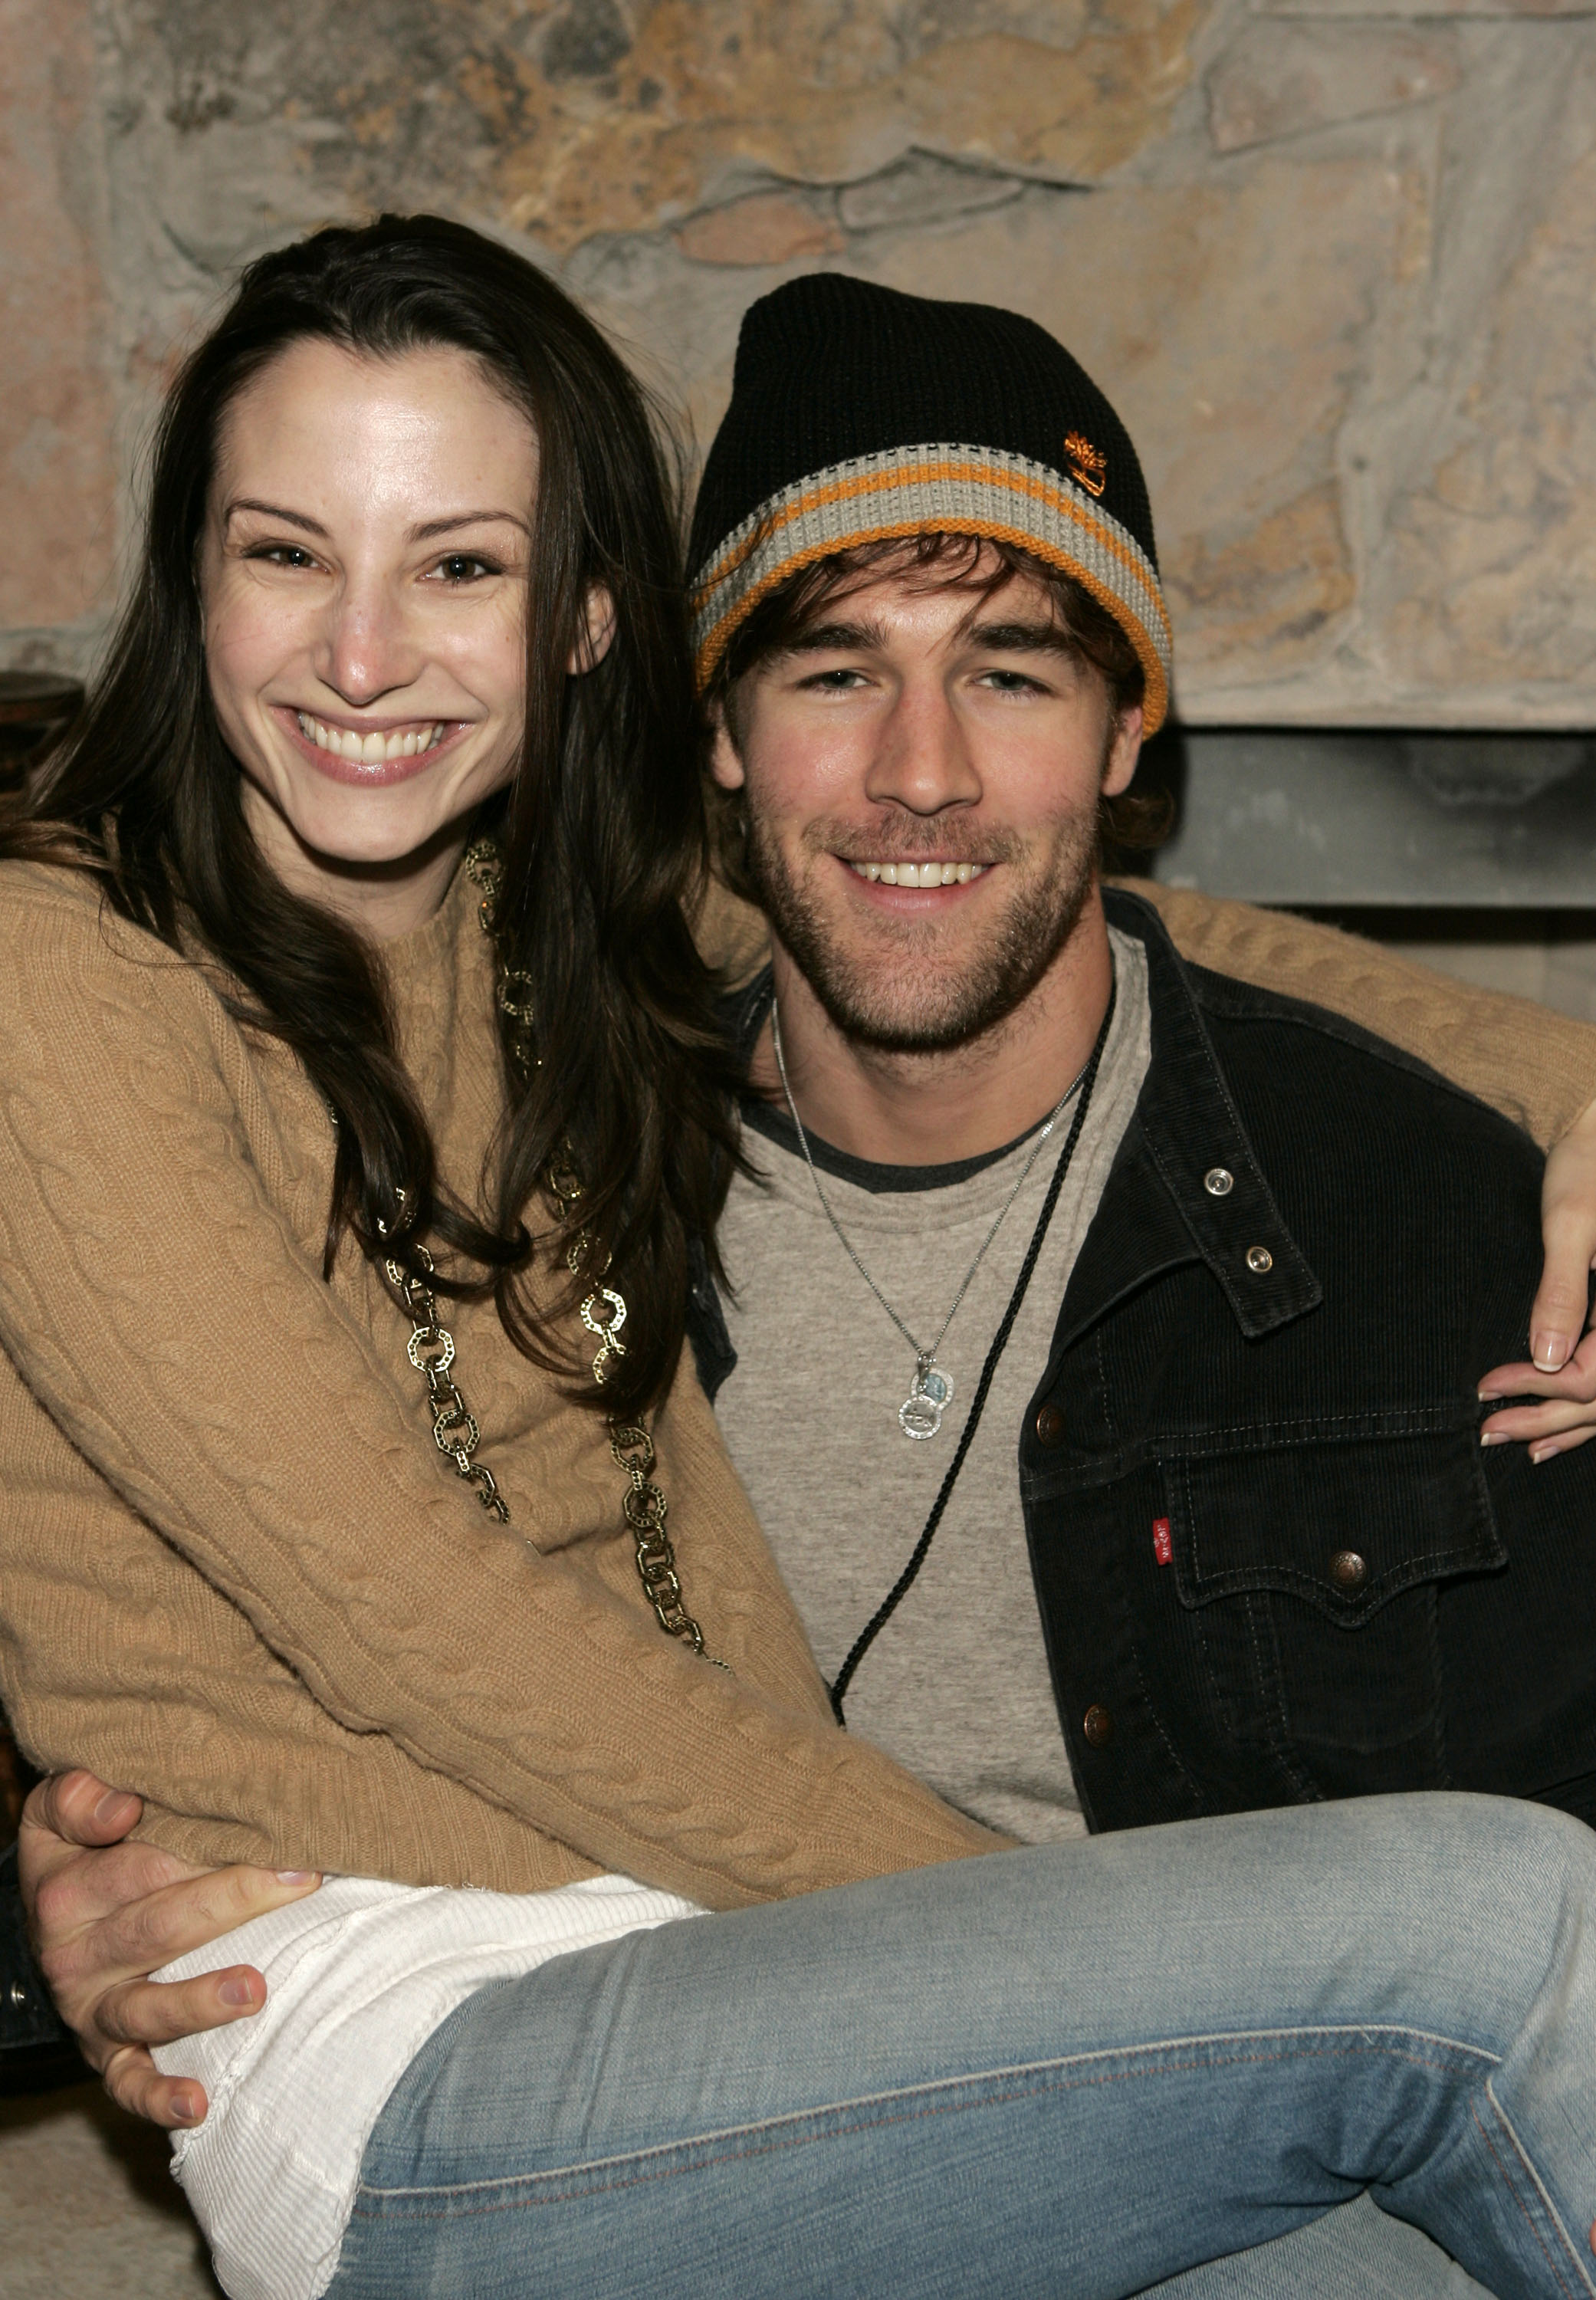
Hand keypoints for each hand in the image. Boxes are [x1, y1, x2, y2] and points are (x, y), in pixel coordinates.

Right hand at [19, 1769, 319, 2127]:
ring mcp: (93, 2012)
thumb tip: (125, 1806)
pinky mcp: (106, 2056)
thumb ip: (80, 1796)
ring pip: (147, 2009)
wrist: (42, 1921)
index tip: (279, 1840)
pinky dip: (160, 2098)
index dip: (210, 1851)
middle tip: (299, 1884)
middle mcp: (78, 1957)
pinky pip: (128, 2084)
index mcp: (69, 1893)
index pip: (143, 1868)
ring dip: (202, 2001)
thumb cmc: (76, 1853)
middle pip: (159, 1930)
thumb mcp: (56, 1815)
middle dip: (232, 1904)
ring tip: (255, 1989)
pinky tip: (200, 2104)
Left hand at [1479, 1092, 1595, 1461]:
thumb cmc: (1590, 1164)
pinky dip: (1589, 1409)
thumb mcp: (1570, 1223)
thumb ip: (1562, 1289)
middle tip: (1489, 1430)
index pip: (1595, 1375)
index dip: (1540, 1389)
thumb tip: (1545, 1357)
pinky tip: (1557, 1429)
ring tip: (1518, 1443)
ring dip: (1569, 1424)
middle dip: (1549, 1417)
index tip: (1486, 1387)